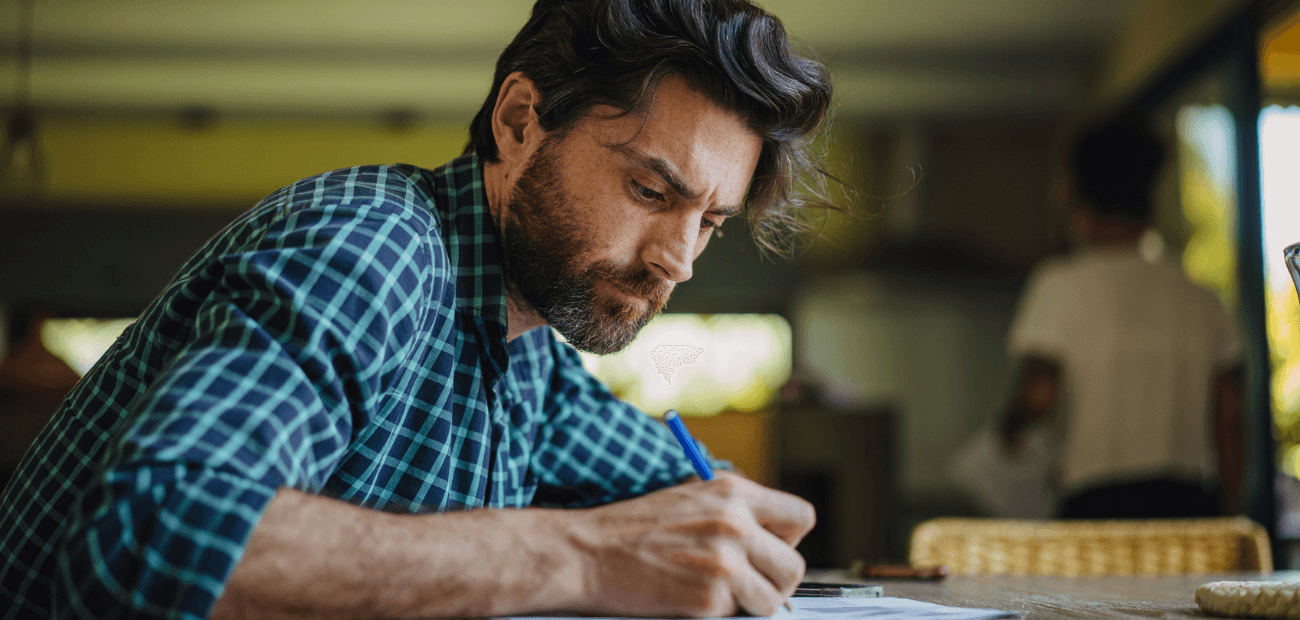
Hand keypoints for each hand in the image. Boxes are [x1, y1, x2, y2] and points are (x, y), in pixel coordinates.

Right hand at [566, 473, 813, 617]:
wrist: (587, 553)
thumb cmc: (634, 528)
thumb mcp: (692, 498)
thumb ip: (735, 510)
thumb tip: (773, 537)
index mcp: (733, 492)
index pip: (802, 517)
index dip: (788, 539)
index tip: (768, 550)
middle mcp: (735, 522)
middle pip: (795, 566)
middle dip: (774, 581)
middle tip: (744, 582)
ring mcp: (724, 561)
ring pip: (773, 599)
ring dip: (750, 603)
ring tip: (715, 591)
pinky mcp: (709, 597)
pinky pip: (737, 615)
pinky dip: (716, 612)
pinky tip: (688, 596)